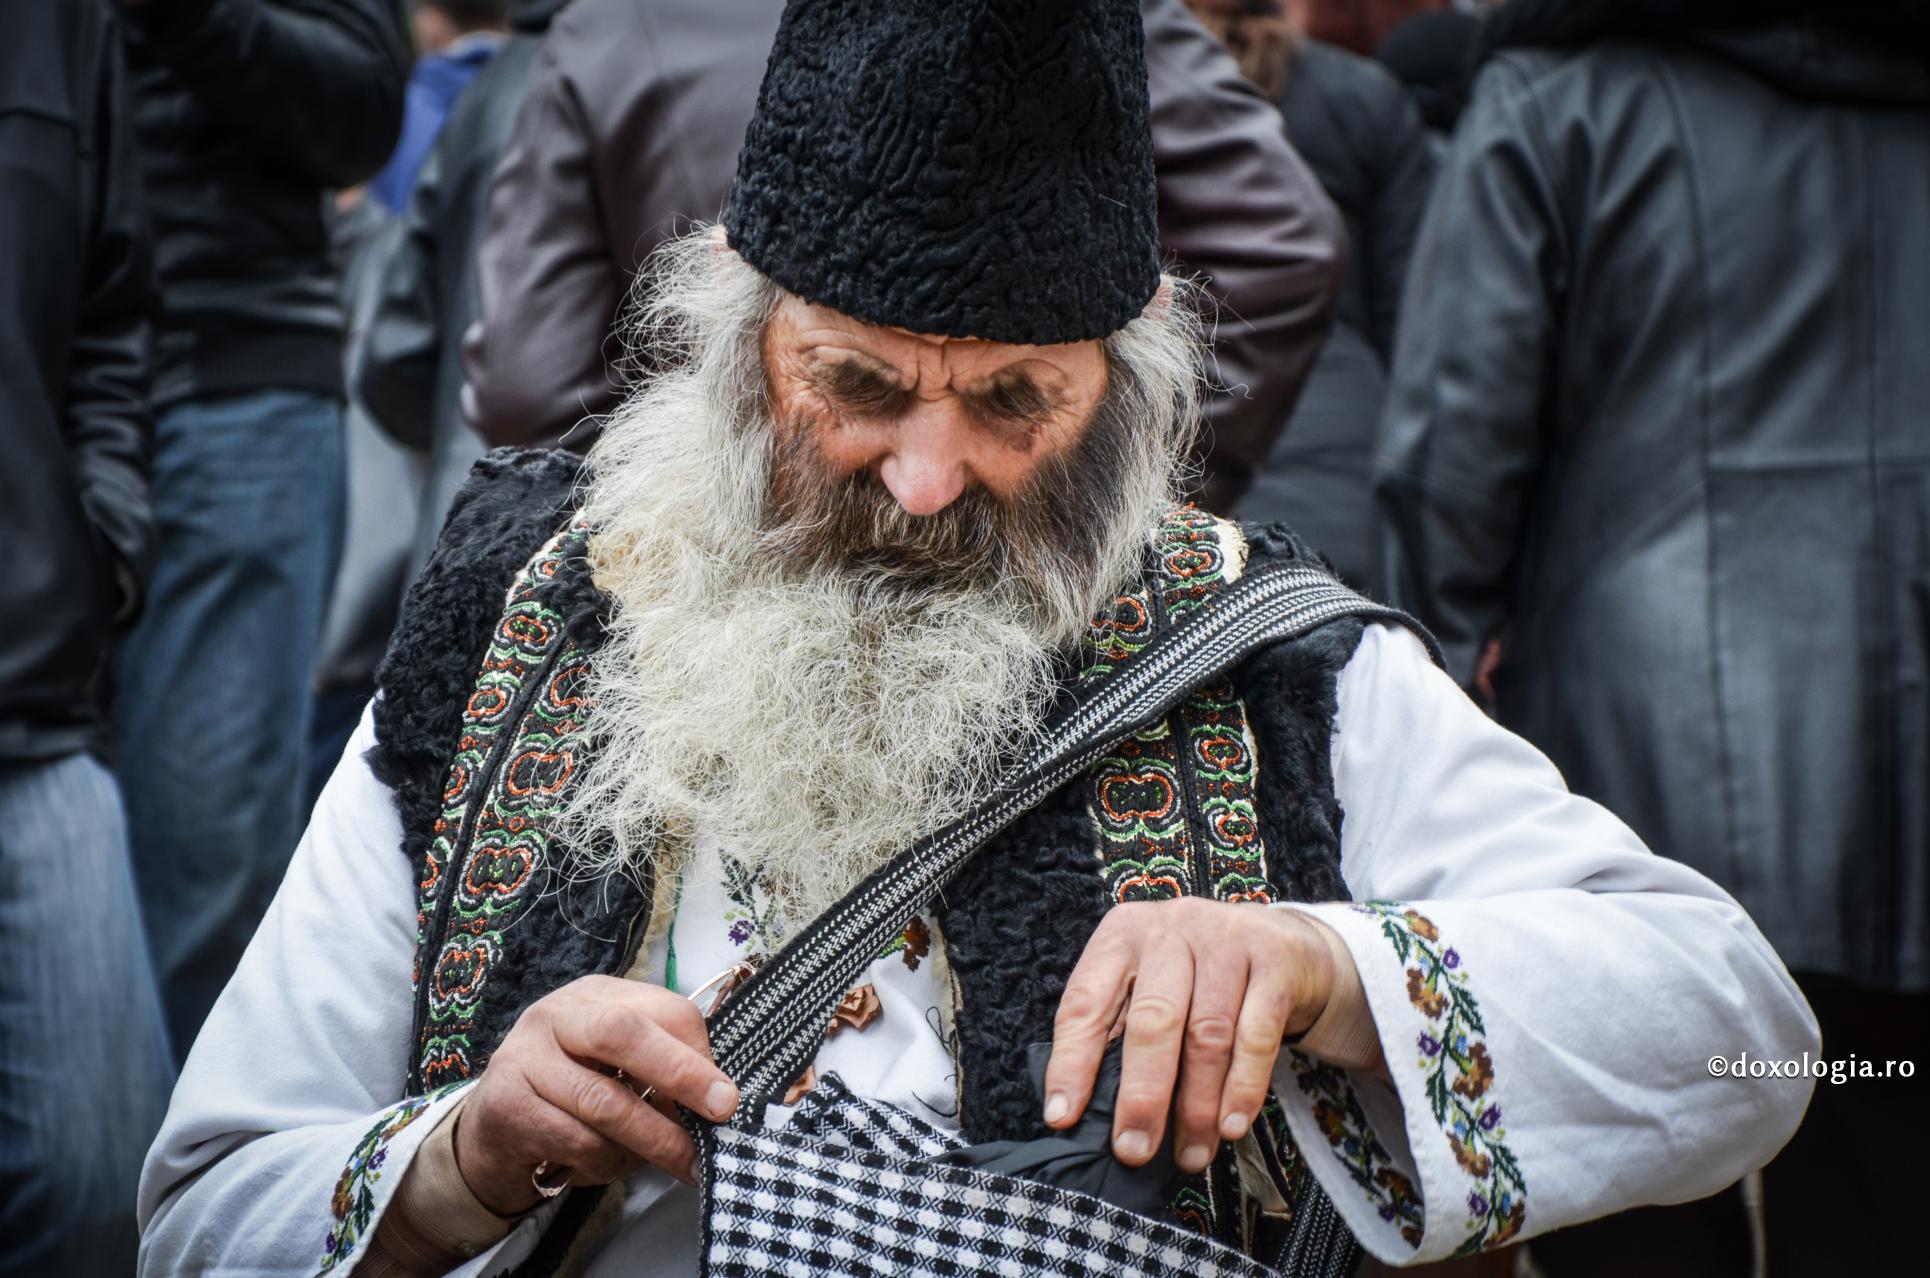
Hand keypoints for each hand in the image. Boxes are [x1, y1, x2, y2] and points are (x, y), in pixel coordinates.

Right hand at [453, 975, 739, 1214]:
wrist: (489, 1137)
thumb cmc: (569, 1098)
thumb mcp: (616, 1069)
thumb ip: (660, 1071)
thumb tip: (719, 1101)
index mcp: (596, 996)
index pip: (661, 1008)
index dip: (699, 1053)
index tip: (725, 1095)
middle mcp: (556, 1015)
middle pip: (626, 1035)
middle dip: (682, 1075)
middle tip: (721, 1113)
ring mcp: (525, 1057)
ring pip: (605, 1102)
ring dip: (654, 1140)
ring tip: (680, 1162)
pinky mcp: (508, 1107)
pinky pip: (579, 1142)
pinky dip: (607, 1164)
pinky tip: (607, 1165)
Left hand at [1044, 899, 1336, 1174]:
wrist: (1282, 943)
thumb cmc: (1198, 978)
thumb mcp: (1149, 985)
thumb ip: (1122, 1032)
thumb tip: (1091, 1114)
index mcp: (1122, 936)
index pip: (1085, 1002)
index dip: (1072, 1063)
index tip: (1063, 1117)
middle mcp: (1170, 930)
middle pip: (1153, 1020)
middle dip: (1141, 1096)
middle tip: (1133, 1150)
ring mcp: (1226, 939)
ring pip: (1207, 1035)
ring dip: (1197, 1106)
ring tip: (1190, 1154)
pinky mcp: (1274, 960)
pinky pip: (1256, 1035)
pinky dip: (1243, 1088)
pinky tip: (1232, 1125)